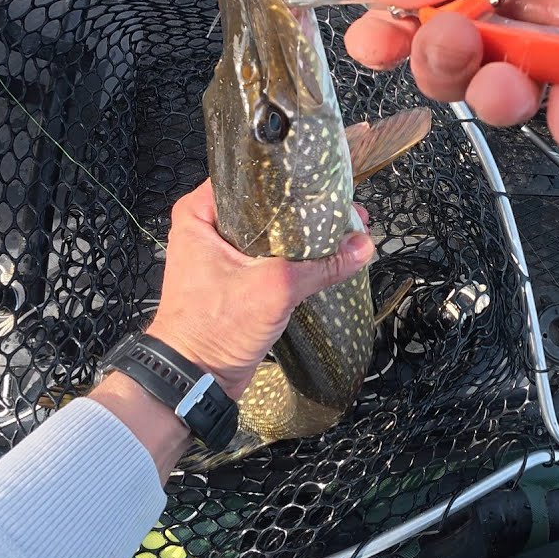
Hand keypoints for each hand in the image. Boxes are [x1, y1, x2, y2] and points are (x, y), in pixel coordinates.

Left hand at [144, 180, 372, 397]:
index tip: (326, 181)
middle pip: (267, 207)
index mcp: (200, 213)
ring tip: (345, 229)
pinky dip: (296, 258)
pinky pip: (271, 258)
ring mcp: (221, 255)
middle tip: (345, 208)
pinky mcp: (235, 279)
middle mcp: (208, 227)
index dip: (290, 179)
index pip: (251, 178)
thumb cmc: (215, 328)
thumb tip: (364, 246)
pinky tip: (327, 256)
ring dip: (305, 237)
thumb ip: (321, 266)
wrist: (194, 380)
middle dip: (307, 211)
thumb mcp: (274, 289)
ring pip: (272, 234)